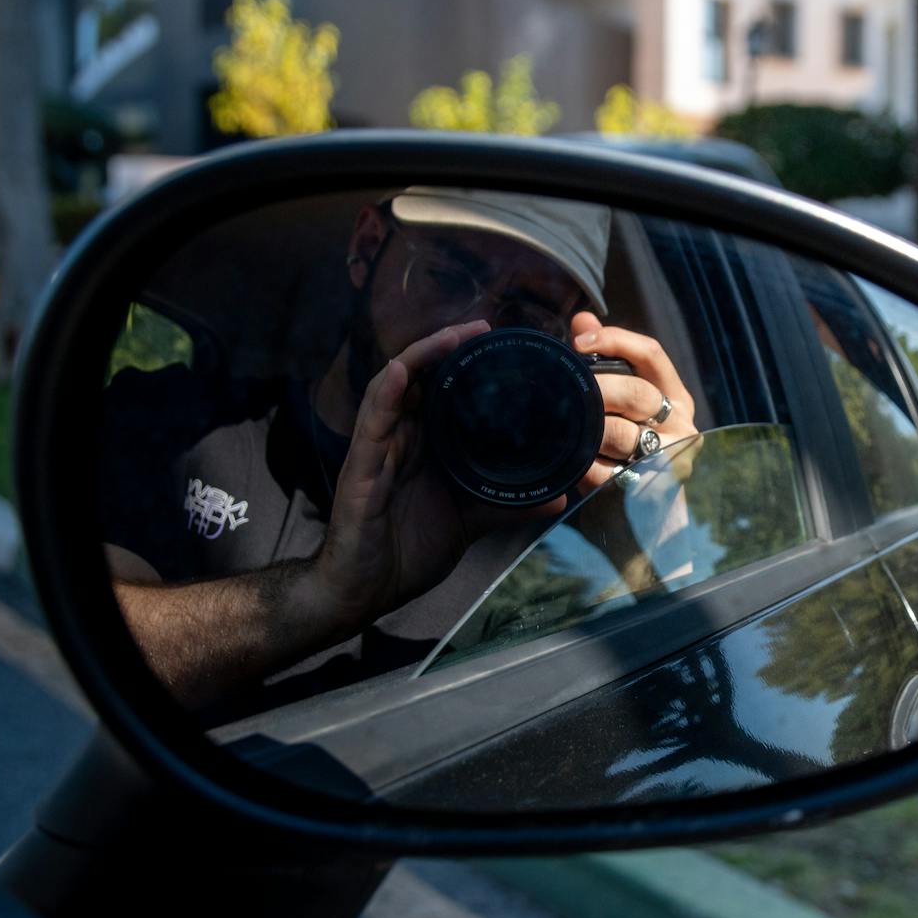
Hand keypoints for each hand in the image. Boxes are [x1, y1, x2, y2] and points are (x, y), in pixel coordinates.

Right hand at [306, 319, 555, 632]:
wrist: (365, 590)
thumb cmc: (407, 549)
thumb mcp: (469, 520)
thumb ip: (507, 503)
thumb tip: (557, 496)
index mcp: (423, 445)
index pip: (441, 391)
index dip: (463, 363)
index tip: (497, 342)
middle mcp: (399, 439)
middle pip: (418, 379)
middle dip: (446, 348)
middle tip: (482, 327)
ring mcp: (377, 450)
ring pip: (394, 388)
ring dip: (421, 357)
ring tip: (451, 337)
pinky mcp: (360, 470)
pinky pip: (371, 424)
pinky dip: (385, 394)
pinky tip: (398, 372)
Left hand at [571, 312, 699, 492]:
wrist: (643, 516)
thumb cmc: (627, 446)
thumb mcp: (622, 402)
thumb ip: (604, 359)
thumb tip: (582, 320)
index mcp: (675, 396)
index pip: (651, 354)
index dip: (615, 340)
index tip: (578, 341)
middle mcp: (680, 424)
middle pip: (636, 393)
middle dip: (595, 390)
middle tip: (564, 392)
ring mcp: (669, 458)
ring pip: (621, 434)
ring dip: (587, 430)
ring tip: (562, 425)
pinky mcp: (649, 490)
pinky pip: (606, 472)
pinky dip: (583, 466)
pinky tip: (569, 461)